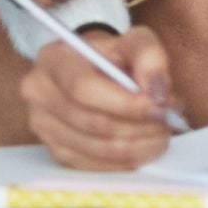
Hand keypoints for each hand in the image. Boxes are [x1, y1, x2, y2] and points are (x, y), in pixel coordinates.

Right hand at [21, 26, 178, 170]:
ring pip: (97, 149)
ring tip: (161, 133)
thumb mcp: (134, 41)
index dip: (124, 103)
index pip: (83, 88)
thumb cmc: (112, 56)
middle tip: (168, 122)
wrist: (91, 69)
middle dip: (139, 127)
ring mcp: (44, 127)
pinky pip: (96, 166)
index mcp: (53, 60)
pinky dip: (127, 160)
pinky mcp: (56, 152)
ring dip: (138, 146)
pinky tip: (143, 147)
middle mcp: (39, 94)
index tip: (159, 107)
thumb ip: (150, 56)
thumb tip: (157, 92)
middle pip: (92, 123)